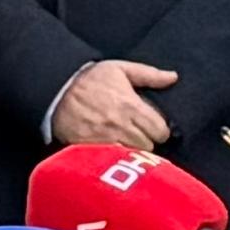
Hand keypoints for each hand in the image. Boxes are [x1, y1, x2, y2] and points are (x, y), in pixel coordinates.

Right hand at [50, 58, 178, 151]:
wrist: (56, 91)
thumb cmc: (90, 80)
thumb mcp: (120, 69)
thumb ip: (149, 74)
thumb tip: (173, 77)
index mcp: (131, 106)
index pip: (161, 131)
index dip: (160, 130)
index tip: (154, 127)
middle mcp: (121, 126)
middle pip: (149, 146)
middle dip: (148, 141)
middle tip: (140, 134)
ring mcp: (105, 140)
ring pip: (132, 156)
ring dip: (132, 151)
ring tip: (127, 141)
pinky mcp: (91, 149)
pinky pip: (111, 160)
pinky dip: (115, 157)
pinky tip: (113, 149)